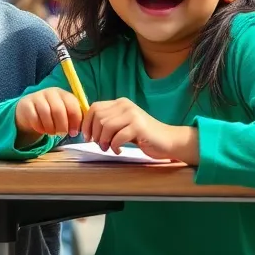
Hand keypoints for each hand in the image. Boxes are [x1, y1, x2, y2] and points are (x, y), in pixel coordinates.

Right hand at [15, 88, 83, 141]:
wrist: (29, 111)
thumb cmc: (51, 113)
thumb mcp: (64, 113)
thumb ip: (73, 118)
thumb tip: (80, 129)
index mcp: (64, 94)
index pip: (73, 105)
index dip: (75, 120)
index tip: (74, 132)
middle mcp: (51, 93)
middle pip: (59, 110)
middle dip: (62, 126)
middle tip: (62, 134)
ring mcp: (37, 97)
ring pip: (46, 115)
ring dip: (50, 128)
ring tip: (52, 132)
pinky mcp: (26, 104)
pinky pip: (34, 119)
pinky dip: (40, 128)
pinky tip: (42, 129)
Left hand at [82, 98, 196, 162]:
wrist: (168, 140)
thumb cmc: (144, 135)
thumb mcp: (124, 124)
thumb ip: (109, 122)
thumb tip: (87, 129)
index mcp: (120, 103)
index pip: (94, 107)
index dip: (87, 123)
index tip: (87, 137)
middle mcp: (126, 105)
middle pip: (98, 118)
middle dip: (95, 135)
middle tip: (101, 145)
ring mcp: (133, 115)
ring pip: (106, 126)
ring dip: (104, 141)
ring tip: (109, 148)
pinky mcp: (139, 127)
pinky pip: (118, 137)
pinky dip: (115, 147)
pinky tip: (119, 150)